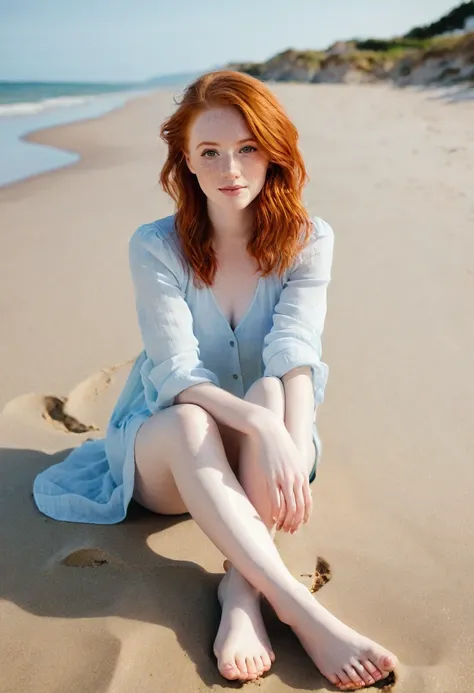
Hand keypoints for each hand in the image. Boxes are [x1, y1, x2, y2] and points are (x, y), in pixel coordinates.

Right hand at [248, 409, 312, 533]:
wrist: (267, 430)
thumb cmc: (279, 444)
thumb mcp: (294, 458)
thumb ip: (297, 472)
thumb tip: (299, 484)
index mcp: (302, 474)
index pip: (308, 502)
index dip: (305, 516)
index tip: (300, 525)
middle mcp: (296, 478)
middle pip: (300, 508)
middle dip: (296, 523)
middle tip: (290, 531)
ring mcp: (285, 478)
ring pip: (290, 507)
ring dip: (287, 521)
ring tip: (281, 527)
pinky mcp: (272, 477)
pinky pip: (277, 501)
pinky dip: (277, 513)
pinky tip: (273, 518)